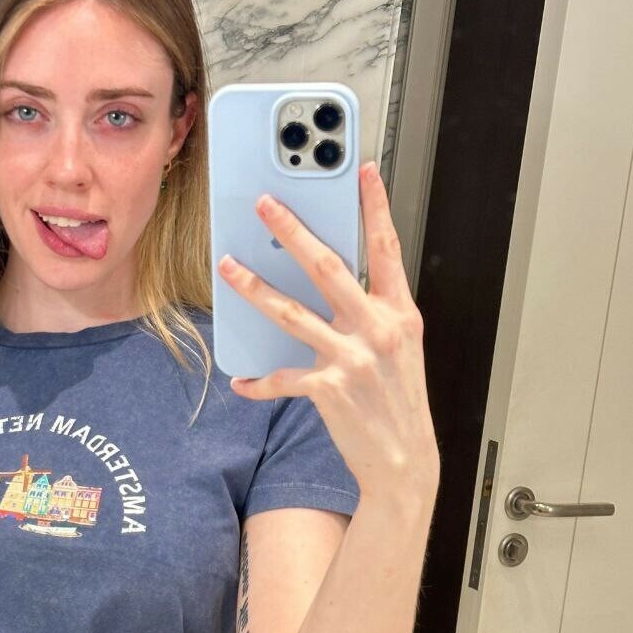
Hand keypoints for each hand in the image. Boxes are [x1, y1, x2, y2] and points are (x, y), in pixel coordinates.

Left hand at [218, 161, 439, 500]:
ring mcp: (353, 358)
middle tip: (265, 205)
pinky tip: (242, 382)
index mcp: (401, 315)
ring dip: (254, 287)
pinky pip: (282, 377)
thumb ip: (372, 313)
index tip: (361, 170)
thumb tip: (333, 283)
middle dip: (293, 231)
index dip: (375, 207)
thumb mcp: (399, 350)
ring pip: (292, 312)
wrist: (404, 462)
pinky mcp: (328, 388)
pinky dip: (260, 381)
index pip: (387, 249)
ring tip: (228, 267)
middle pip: (328, 268)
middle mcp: (379, 330)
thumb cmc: (399, 404)